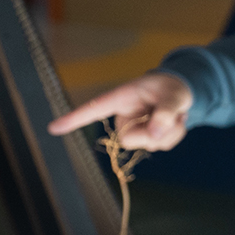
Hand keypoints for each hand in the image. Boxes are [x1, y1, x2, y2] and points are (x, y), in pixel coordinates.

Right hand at [47, 72, 194, 150]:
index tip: (53, 128)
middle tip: (171, 116)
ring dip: (168, 133)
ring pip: (147, 145)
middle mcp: (123, 116)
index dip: (74, 119)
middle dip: (153, 133)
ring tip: (174, 114)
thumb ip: (166, 112)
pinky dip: (172, 137)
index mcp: (121, 98)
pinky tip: (174, 122)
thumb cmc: (172, 88)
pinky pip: (158, 146)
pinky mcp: (144, 138)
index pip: (94, 109)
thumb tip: (154, 134)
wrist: (181, 93)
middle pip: (128, 139)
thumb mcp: (174, 95)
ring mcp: (133, 129)